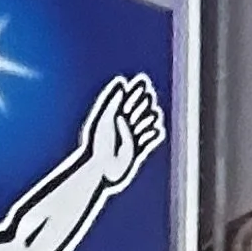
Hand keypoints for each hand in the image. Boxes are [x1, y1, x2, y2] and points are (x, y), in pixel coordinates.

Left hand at [86, 73, 164, 191]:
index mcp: (116, 110)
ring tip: (137, 129)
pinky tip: (149, 135)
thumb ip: (113, 100)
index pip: (134, 92)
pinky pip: (154, 136)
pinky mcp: (138, 149)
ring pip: (152, 118)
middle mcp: (126, 121)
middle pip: (145, 103)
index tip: (130, 101)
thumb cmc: (97, 143)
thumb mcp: (104, 118)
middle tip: (130, 117)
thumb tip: (122, 82)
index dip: (137, 91)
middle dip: (141, 106)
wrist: (100, 169)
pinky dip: (154, 134)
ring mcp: (133, 134)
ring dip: (147, 120)